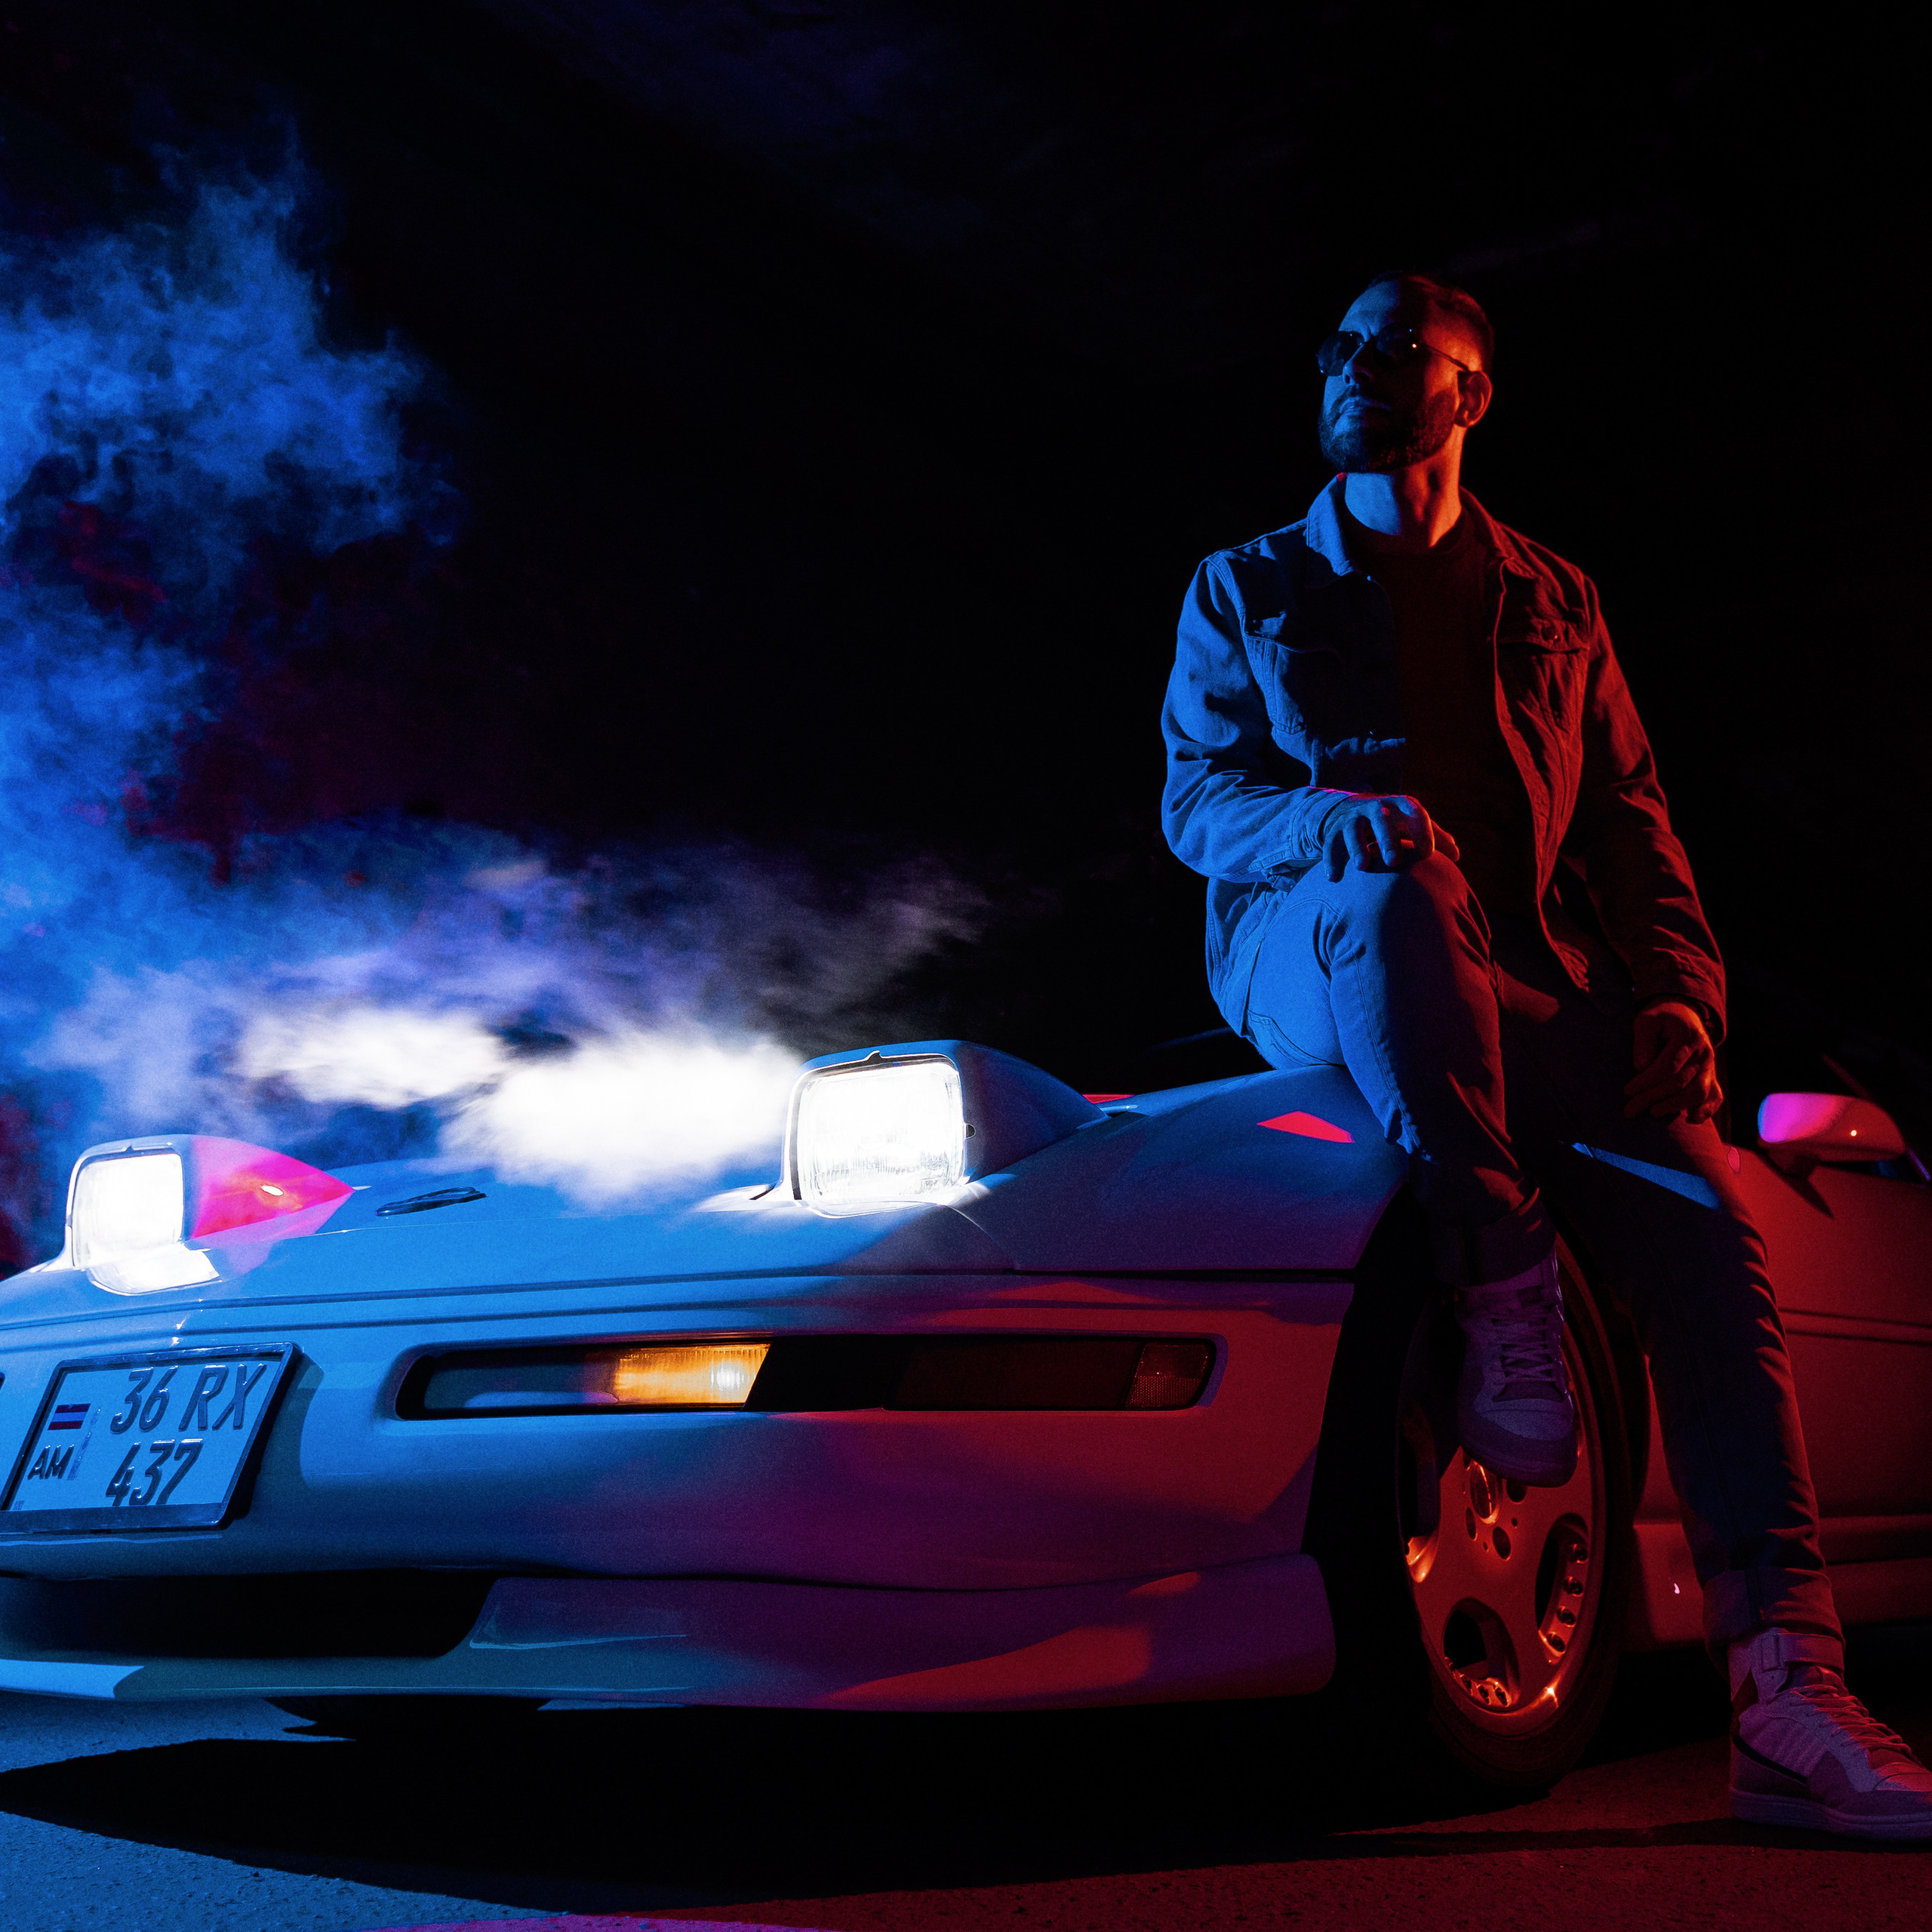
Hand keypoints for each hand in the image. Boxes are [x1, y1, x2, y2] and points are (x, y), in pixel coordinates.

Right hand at [1323, 794, 1461, 879]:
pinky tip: (1334, 878)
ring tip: (1362, 866)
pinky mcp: (1334, 829)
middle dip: (1387, 838)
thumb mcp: (1413, 823)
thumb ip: (1435, 836)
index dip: (1422, 831)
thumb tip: (1456, 856)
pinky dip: (1331, 859)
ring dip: (1357, 846)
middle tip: (1393, 862)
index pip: (1414, 813)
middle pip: (1381, 818)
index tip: (1427, 854)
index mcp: (1401, 805)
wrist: (1355, 807)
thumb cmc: (1395, 822)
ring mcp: (1354, 817)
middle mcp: (1377, 808)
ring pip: (1353, 828)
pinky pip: (1330, 843)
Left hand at [1625, 1000, 1722, 1122]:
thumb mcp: (1646, 1020)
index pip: (1668, 1065)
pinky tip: (1690, 1119)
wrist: (1684, 1015)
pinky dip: (1706, 1110)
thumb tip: (1640, 1067)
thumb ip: (1643, 1041)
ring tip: (1652, 1112)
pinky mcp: (1711, 1076)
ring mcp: (1710, 1066)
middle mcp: (1704, 1052)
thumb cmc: (1660, 1019)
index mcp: (1688, 1036)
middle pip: (1680, 1082)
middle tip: (1630, 1109)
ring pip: (1697, 1092)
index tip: (1628, 1090)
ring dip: (1675, 1106)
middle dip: (1653, 1097)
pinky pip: (1715, 1096)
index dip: (1647, 1080)